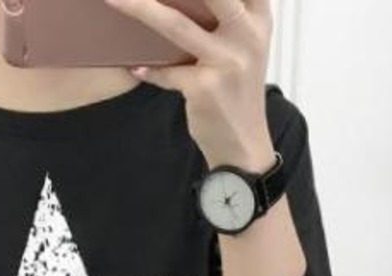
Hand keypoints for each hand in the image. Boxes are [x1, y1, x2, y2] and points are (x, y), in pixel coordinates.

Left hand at [103, 0, 275, 169]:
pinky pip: (167, 72)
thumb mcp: (243, 45)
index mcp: (257, 17)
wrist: (242, 144)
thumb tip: (172, 3)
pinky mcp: (206, 88)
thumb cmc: (236, 90)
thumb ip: (227, 14)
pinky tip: (134, 68)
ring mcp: (227, 61)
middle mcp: (247, 34)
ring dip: (141, 9)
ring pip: (176, 26)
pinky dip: (149, 71)